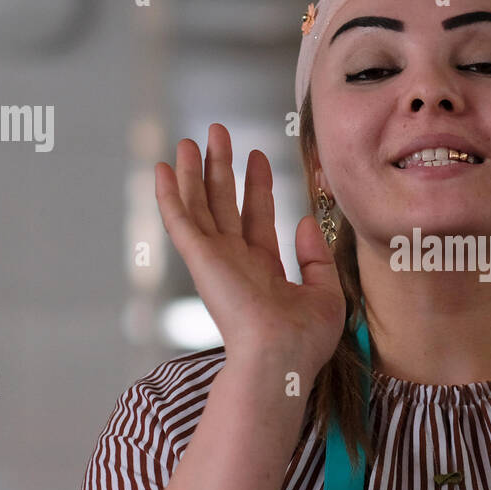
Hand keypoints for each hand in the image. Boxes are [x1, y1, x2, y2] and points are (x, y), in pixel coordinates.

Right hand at [154, 124, 345, 377]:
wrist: (282, 358)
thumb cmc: (305, 339)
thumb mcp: (325, 293)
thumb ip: (316, 257)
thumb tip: (304, 222)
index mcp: (263, 271)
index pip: (256, 217)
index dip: (256, 185)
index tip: (257, 156)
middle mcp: (235, 262)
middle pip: (223, 203)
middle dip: (221, 168)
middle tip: (218, 132)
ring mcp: (216, 260)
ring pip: (200, 205)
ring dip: (194, 172)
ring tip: (192, 139)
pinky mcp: (201, 259)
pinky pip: (181, 220)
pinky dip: (171, 194)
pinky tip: (165, 169)